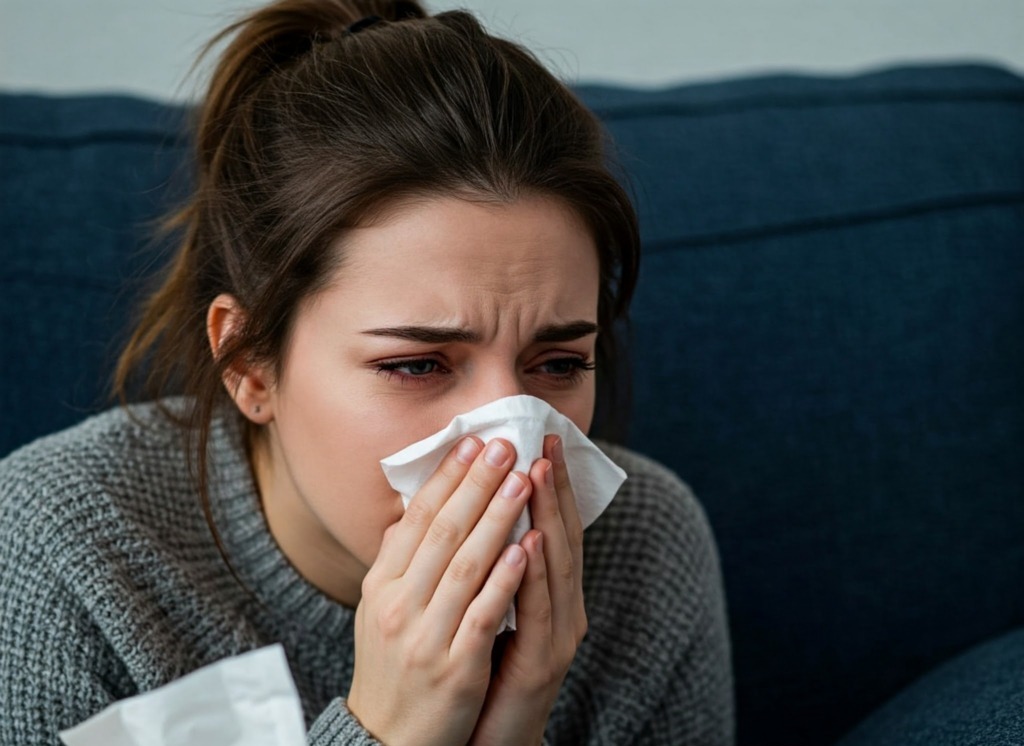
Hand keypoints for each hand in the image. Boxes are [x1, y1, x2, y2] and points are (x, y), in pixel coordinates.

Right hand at [346, 437, 532, 745]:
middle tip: (504, 445)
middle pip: (442, 532)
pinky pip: (482, 615)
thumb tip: (409, 507)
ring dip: (497, 518)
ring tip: (523, 481)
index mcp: (381, 585)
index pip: (416, 519)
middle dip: (476, 484)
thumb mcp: (380, 609)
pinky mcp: (454, 667)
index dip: (446, 478)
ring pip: (465, 565)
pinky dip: (504, 579)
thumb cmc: (392, 667)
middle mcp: (398, 605)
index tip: (472, 442)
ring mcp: (425, 636)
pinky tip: (525, 548)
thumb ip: (398, 560)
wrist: (388, 741)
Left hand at [470, 435, 586, 745]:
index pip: (548, 525)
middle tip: (544, 440)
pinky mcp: (543, 663)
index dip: (547, 482)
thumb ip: (483, 563)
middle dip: (553, 487)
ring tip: (538, 473)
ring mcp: (556, 634)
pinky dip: (534, 575)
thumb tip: (458, 512)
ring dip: (548, 517)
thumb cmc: (482, 666)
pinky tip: (529, 543)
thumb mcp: (484, 606)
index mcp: (545, 591)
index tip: (535, 437)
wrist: (486, 738)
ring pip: (555, 565)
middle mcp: (560, 606)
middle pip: (560, 536)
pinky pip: (538, 611)